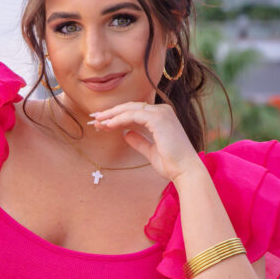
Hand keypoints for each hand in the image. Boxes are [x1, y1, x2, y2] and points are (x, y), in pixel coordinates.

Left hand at [88, 101, 204, 182]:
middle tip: (95, 119)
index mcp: (162, 117)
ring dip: (111, 115)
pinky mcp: (158, 119)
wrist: (185, 171)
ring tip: (97, 122)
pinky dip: (118, 119)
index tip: (102, 123)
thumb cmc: (171, 164)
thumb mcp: (151, 151)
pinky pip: (132, 115)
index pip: (135, 111)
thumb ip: (139, 141)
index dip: (117, 116)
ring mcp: (161, 113)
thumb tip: (126, 134)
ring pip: (130, 109)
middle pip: (130, 107)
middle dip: (111, 113)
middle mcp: (163, 111)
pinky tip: (107, 125)